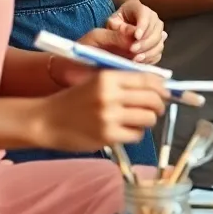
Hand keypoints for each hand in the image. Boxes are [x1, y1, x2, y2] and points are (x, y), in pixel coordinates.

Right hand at [34, 70, 166, 152]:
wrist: (47, 120)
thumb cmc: (74, 100)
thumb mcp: (96, 82)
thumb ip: (123, 82)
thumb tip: (158, 86)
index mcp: (108, 77)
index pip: (148, 79)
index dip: (162, 87)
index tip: (165, 92)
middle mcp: (110, 95)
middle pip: (153, 99)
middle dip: (159, 105)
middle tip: (155, 109)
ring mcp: (109, 117)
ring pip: (148, 118)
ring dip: (147, 120)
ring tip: (136, 120)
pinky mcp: (107, 136)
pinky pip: (136, 135)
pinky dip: (135, 133)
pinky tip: (124, 131)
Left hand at [104, 0, 166, 63]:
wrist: (118, 31)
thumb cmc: (114, 24)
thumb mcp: (112, 23)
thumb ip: (119, 27)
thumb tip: (132, 34)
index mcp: (138, 8)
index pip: (145, 15)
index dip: (143, 26)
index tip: (136, 36)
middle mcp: (152, 18)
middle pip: (155, 29)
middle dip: (145, 41)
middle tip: (132, 49)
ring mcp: (157, 31)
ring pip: (159, 42)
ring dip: (149, 51)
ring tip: (136, 58)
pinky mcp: (157, 44)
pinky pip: (158, 52)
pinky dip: (150, 58)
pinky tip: (140, 62)